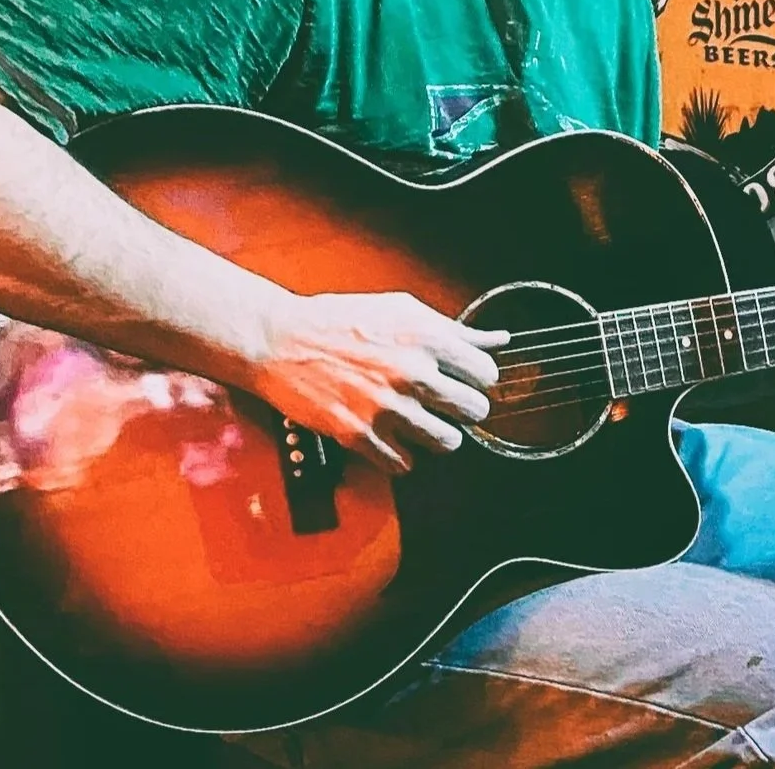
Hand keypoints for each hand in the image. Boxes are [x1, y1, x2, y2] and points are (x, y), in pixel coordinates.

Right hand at [241, 290, 507, 474]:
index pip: (487, 374)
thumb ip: (452, 329)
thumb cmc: (338, 320)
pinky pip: (404, 464)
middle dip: (466, 410)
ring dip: (438, 436)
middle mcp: (410, 373)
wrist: (279, 339)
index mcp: (425, 338)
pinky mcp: (358, 434)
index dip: (480, 379)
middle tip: (450, 406)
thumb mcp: (401, 310)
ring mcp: (385, 407)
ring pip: (447, 442)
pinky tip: (393, 438)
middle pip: (474, 411)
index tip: (468, 382)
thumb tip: (495, 339)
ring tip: (424, 424)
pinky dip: (402, 456)